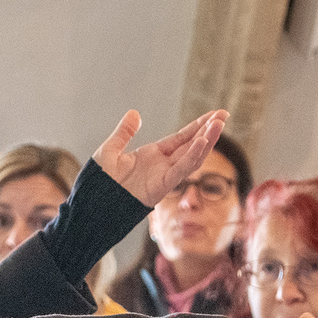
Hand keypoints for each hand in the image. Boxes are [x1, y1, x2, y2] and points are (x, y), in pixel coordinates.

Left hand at [92, 109, 227, 206]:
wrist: (93, 204)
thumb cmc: (99, 183)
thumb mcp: (110, 150)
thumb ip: (124, 133)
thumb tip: (135, 113)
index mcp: (153, 155)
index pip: (181, 138)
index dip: (198, 126)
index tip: (215, 115)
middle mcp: (162, 166)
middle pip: (191, 145)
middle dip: (208, 131)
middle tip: (224, 115)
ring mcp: (163, 176)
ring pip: (191, 157)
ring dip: (206, 141)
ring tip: (219, 124)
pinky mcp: (161, 187)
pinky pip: (180, 170)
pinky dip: (192, 157)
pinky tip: (202, 142)